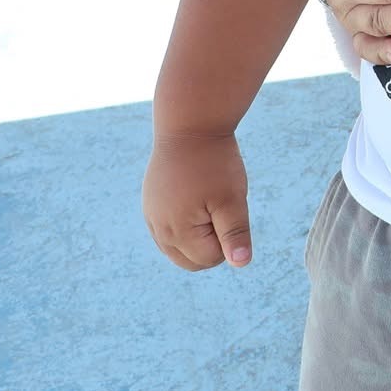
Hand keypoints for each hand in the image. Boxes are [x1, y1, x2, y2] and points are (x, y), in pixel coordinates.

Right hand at [143, 130, 252, 270]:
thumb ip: (235, 234)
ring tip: (208, 201)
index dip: (228, 238)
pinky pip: (168, 231)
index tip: (229, 208)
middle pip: (191, 261)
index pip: (210, 259)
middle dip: (212, 243)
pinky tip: (195, 200)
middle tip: (221, 208)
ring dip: (199, 235)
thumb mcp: (232, 198)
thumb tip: (240, 264)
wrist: (189, 127)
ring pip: (178, 248)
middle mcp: (158, 230)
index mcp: (177, 232)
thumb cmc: (215, 163)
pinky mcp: (150, 205)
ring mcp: (151, 217)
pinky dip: (186, 225)